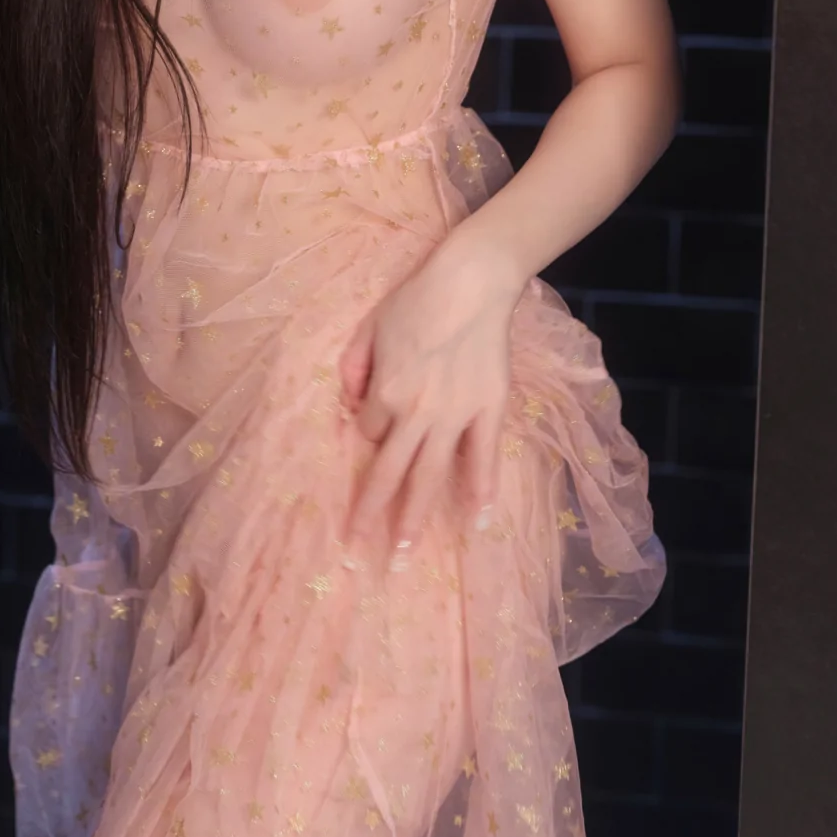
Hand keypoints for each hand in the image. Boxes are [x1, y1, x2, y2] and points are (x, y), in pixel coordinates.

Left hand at [336, 245, 524, 551]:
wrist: (470, 282)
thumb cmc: (416, 299)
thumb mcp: (368, 327)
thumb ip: (353, 367)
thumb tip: (348, 404)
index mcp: (385, 392)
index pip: (369, 432)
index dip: (369, 434)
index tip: (376, 429)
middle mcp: (416, 413)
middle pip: (389, 474)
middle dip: (371, 516)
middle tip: (357, 554)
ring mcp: (454, 416)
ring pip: (430, 477)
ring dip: (415, 519)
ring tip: (404, 554)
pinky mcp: (488, 411)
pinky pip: (483, 459)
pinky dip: (481, 491)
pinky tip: (478, 523)